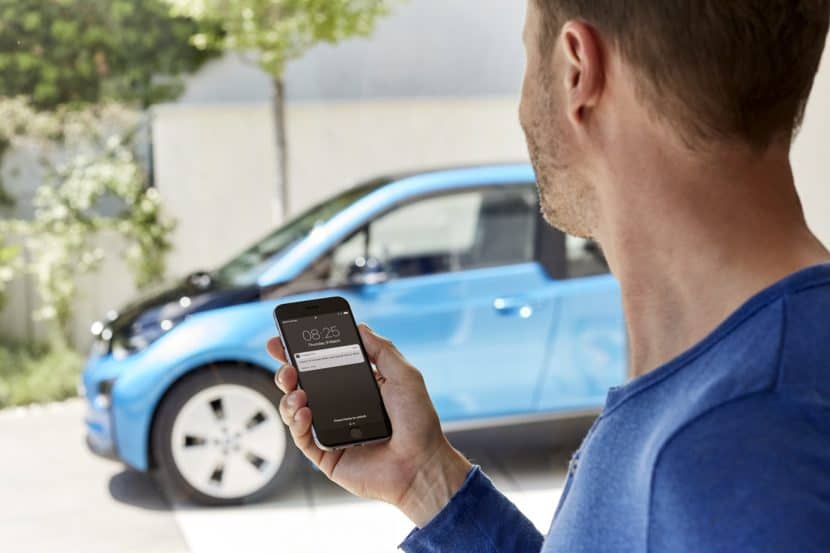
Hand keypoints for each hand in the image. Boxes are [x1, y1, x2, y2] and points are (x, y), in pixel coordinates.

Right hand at [267, 324, 471, 526]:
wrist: (421, 464)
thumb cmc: (418, 422)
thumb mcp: (405, 376)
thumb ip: (382, 350)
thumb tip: (361, 327)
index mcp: (356, 386)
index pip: (322, 365)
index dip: (300, 353)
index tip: (284, 340)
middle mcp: (340, 407)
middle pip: (302, 385)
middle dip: (287, 372)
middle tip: (286, 367)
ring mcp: (331, 431)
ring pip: (295, 411)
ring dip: (289, 398)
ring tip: (296, 392)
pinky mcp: (326, 455)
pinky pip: (301, 438)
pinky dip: (297, 423)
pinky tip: (304, 412)